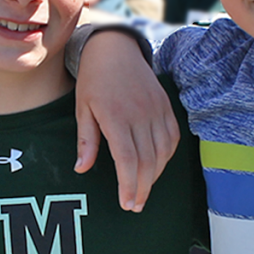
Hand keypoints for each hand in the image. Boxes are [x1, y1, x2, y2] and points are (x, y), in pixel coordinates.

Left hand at [76, 31, 178, 211]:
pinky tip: (156, 166)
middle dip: (142, 188)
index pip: (127, 159)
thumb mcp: (82, 107)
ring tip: (143, 191)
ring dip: (155, 175)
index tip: (126, 203)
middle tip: (135, 205)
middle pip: (147, 161)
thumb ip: (86, 140)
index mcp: (116, 115)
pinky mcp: (166, 106)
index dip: (129, 185)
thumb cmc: (94, 79)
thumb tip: (82, 169)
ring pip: (163, 152)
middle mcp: (140, 113)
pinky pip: (172, 137)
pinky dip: (166, 156)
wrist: (115, 48)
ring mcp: (156, 109)